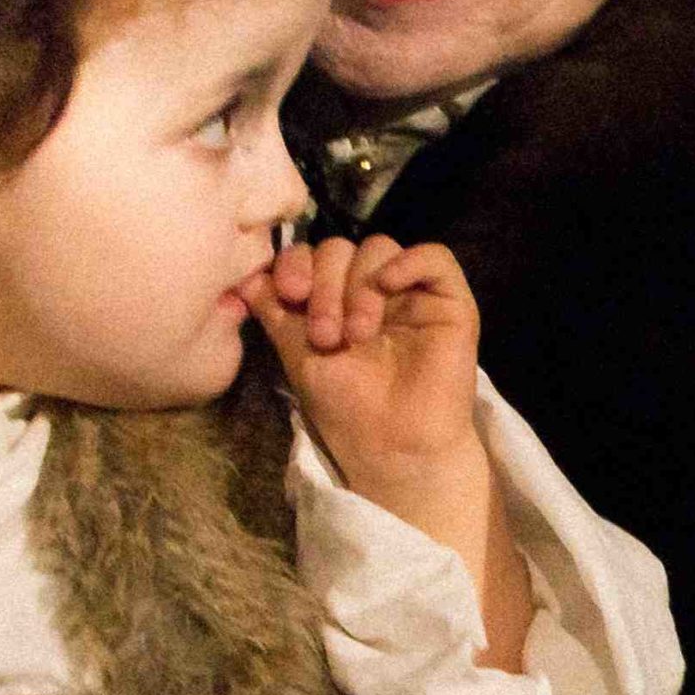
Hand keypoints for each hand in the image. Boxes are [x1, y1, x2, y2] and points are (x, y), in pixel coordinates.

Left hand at [241, 234, 482, 499]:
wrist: (390, 446)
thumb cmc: (345, 407)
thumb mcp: (297, 354)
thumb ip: (274, 311)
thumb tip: (245, 275)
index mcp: (334, 297)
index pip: (311, 254)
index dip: (296, 263)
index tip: (289, 293)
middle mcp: (370, 288)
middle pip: (342, 248)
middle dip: (325, 284)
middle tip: (324, 334)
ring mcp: (410, 292)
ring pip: (379, 249)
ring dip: (359, 287)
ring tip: (355, 335)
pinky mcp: (449, 301)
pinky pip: (434, 257)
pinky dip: (406, 263)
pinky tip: (387, 287)